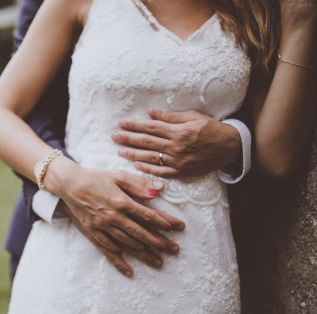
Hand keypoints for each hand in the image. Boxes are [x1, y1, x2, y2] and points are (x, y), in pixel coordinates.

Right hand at [47, 161, 184, 276]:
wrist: (69, 185)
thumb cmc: (95, 178)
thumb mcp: (118, 176)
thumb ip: (138, 184)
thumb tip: (159, 190)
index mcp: (121, 201)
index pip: (146, 214)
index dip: (162, 221)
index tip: (174, 228)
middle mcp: (113, 216)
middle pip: (139, 232)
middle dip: (157, 242)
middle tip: (171, 250)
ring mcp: (102, 226)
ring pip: (126, 242)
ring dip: (142, 252)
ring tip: (157, 260)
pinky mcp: (92, 231)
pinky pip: (107, 248)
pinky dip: (118, 258)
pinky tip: (128, 266)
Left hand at [111, 108, 240, 177]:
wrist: (230, 147)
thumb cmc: (211, 129)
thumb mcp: (193, 117)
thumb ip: (170, 116)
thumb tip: (151, 113)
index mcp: (178, 131)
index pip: (151, 127)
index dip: (134, 125)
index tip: (121, 123)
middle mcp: (176, 146)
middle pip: (147, 142)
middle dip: (128, 139)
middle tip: (113, 136)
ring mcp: (178, 160)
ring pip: (150, 157)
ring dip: (133, 154)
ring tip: (119, 151)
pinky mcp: (182, 172)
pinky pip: (161, 172)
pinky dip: (148, 169)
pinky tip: (135, 166)